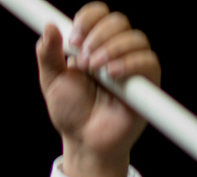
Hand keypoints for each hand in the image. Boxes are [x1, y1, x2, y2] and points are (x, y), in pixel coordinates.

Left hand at [38, 4, 157, 176]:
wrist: (84, 142)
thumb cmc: (71, 112)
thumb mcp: (53, 81)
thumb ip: (48, 55)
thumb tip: (49, 26)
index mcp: (93, 45)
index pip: (98, 15)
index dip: (88, 19)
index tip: (74, 39)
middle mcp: (115, 50)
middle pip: (118, 21)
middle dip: (99, 36)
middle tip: (83, 60)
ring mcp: (133, 65)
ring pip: (136, 38)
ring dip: (113, 49)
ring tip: (96, 71)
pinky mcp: (147, 83)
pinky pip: (148, 61)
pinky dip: (130, 63)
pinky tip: (112, 74)